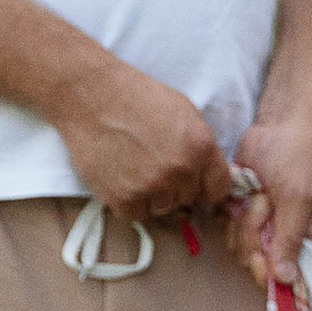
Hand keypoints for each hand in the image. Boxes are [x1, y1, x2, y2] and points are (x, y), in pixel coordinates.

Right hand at [53, 57, 235, 221]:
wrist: (92, 97)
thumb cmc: (137, 97)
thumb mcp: (184, 111)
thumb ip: (201, 146)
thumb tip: (207, 174)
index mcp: (201, 148)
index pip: (219, 189)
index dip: (207, 188)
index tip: (197, 186)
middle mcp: (181, 171)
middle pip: (188, 199)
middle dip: (176, 187)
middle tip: (154, 164)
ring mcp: (153, 188)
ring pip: (163, 208)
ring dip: (153, 195)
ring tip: (135, 167)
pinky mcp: (125, 200)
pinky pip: (137, 214)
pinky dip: (130, 201)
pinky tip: (122, 177)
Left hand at [230, 102, 311, 290]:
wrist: (282, 123)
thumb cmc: (299, 157)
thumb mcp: (298, 199)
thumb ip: (291, 239)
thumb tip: (288, 281)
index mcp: (307, 238)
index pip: (287, 275)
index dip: (269, 271)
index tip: (259, 257)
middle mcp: (283, 236)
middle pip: (256, 261)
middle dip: (252, 233)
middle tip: (263, 204)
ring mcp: (261, 225)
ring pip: (238, 244)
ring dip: (242, 217)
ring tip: (258, 193)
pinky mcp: (241, 211)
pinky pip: (226, 226)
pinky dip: (230, 209)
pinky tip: (243, 192)